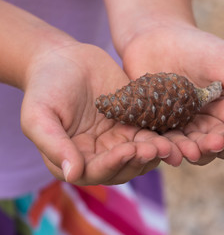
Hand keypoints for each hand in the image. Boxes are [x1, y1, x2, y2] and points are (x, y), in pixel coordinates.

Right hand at [21, 43, 181, 184]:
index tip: (128, 150)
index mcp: (74, 158)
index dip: (113, 163)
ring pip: (140, 154)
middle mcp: (99, 154)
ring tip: (170, 145)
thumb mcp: (39, 115)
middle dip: (140, 160)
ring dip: (156, 152)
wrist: (65, 60)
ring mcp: (118, 140)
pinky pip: (149, 134)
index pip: (96, 171)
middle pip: (124, 167)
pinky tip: (174, 133)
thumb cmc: (46, 87)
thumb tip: (73, 174)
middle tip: (157, 150)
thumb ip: (53, 145)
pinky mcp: (133, 124)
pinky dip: (162, 136)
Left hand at [120, 25, 223, 164]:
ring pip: (196, 149)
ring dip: (198, 152)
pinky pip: (169, 144)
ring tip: (195, 150)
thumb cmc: (201, 48)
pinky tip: (173, 152)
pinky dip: (172, 150)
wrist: (157, 37)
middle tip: (218, 142)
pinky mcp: (163, 129)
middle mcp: (212, 123)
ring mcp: (187, 128)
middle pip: (222, 144)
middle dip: (222, 146)